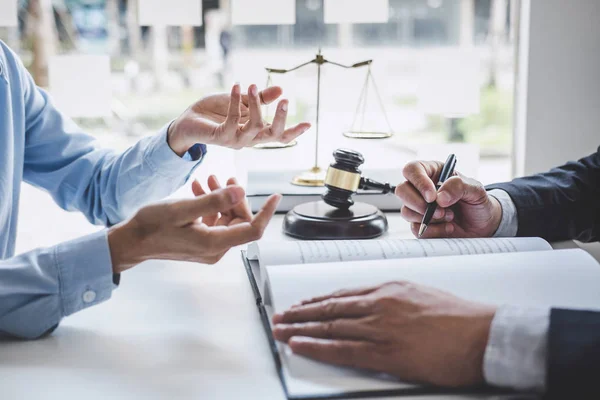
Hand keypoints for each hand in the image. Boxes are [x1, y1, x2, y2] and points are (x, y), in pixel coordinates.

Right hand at [107, 181, 280, 272]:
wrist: (130, 242)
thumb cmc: (151, 226)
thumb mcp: (182, 209)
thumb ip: (213, 200)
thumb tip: (240, 191)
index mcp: (214, 244)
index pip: (253, 230)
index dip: (266, 212)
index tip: (275, 195)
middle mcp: (215, 249)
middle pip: (240, 221)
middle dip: (234, 198)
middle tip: (223, 177)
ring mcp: (208, 248)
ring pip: (226, 220)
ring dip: (220, 199)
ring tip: (208, 179)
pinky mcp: (200, 243)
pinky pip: (214, 222)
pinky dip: (210, 206)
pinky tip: (199, 189)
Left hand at [167, 83, 310, 154]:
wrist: (188, 120)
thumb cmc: (215, 112)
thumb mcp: (242, 101)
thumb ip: (261, 98)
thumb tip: (281, 89)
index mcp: (255, 132)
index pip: (279, 136)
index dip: (294, 132)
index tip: (308, 123)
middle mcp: (248, 140)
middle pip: (272, 135)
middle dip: (280, 118)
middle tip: (286, 100)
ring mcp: (235, 140)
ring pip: (254, 127)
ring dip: (256, 105)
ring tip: (253, 86)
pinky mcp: (220, 136)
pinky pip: (232, 120)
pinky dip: (236, 101)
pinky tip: (237, 86)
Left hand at [272, 282, 495, 387]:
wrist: (482, 334)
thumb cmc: (459, 317)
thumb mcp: (422, 294)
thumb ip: (394, 300)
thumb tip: (375, 308)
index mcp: (389, 288)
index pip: (343, 295)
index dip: (317, 301)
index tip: (302, 305)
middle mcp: (379, 304)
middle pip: (329, 309)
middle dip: (300, 314)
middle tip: (280, 316)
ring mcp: (380, 327)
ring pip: (329, 327)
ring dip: (300, 329)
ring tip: (280, 330)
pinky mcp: (385, 352)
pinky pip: (341, 349)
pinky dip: (316, 347)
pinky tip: (298, 345)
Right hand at [396, 161, 502, 237]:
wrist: (483, 225)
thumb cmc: (477, 202)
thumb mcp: (476, 190)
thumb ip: (459, 186)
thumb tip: (439, 197)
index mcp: (432, 173)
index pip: (412, 170)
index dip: (418, 182)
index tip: (432, 196)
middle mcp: (421, 189)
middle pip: (402, 190)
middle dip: (418, 203)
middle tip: (439, 210)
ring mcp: (418, 208)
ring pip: (406, 211)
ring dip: (428, 218)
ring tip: (449, 217)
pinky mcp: (420, 225)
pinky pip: (415, 229)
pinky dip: (433, 231)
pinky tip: (447, 227)